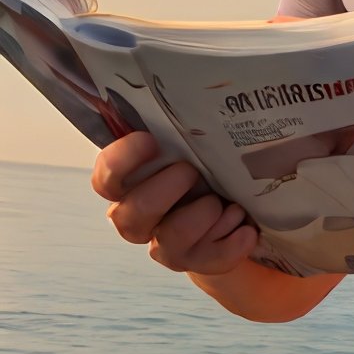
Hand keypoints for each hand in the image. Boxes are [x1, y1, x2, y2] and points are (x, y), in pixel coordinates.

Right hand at [92, 131, 258, 274]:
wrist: (230, 205)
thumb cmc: (203, 165)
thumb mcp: (188, 147)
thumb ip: (176, 133)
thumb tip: (187, 92)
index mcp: (129, 185)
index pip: (105, 178)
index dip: (121, 161)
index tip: (150, 140)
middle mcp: (138, 218)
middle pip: (130, 216)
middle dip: (162, 192)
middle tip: (191, 171)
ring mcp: (165, 244)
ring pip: (168, 241)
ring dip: (202, 218)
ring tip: (228, 203)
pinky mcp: (194, 262)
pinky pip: (207, 261)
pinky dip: (230, 244)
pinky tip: (247, 229)